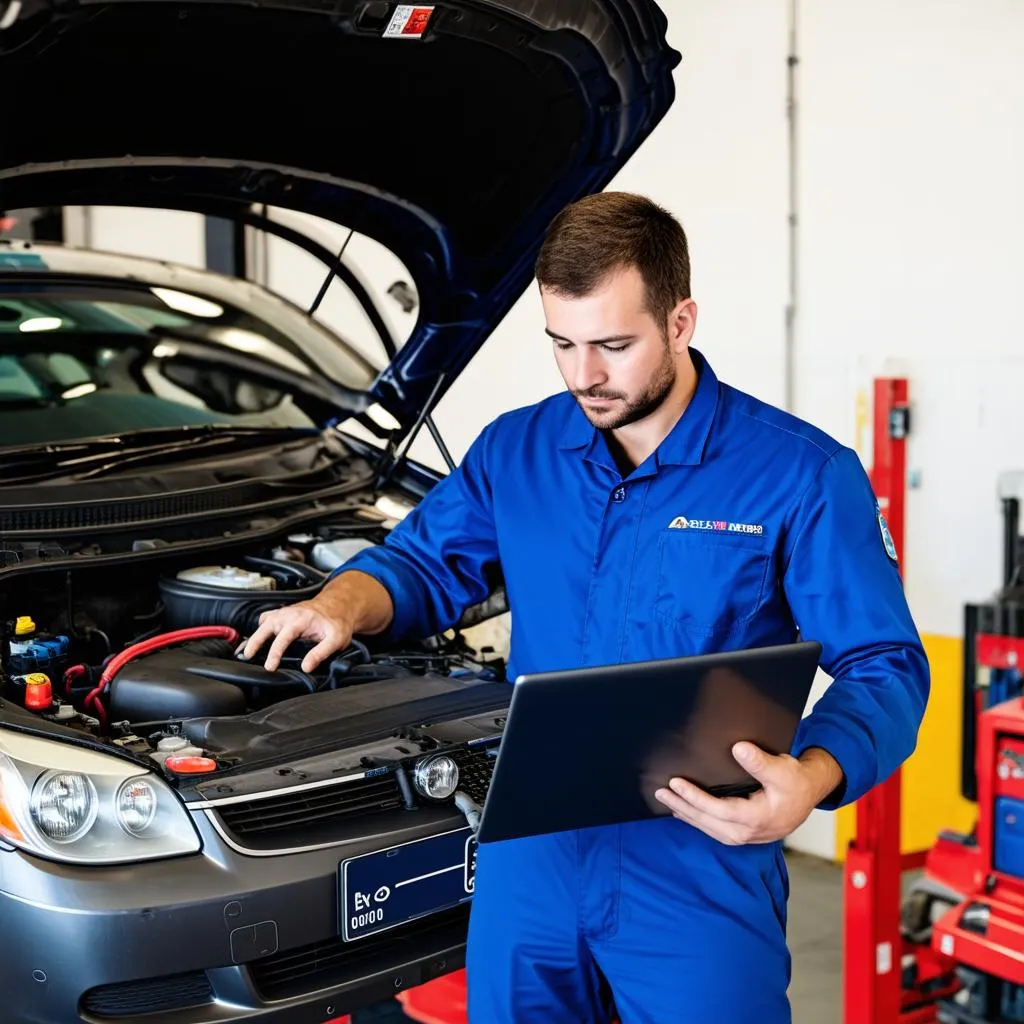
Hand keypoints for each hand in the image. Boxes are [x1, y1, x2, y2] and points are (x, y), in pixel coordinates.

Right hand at [241, 598, 353, 673]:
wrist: (339, 605)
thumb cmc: (337, 622)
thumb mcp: (336, 640)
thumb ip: (321, 653)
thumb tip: (306, 667)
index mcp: (301, 619)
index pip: (283, 638)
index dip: (274, 653)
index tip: (270, 666)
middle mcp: (289, 613)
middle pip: (265, 627)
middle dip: (254, 642)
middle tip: (247, 656)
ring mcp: (285, 612)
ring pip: (263, 622)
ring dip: (254, 635)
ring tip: (247, 651)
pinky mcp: (283, 613)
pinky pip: (266, 619)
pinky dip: (259, 628)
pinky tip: (258, 639)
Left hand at [654, 743, 843, 845]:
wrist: (810, 793)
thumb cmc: (796, 782)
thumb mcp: (782, 769)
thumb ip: (759, 762)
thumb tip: (738, 749)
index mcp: (756, 818)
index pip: (717, 809)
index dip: (695, 797)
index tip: (675, 784)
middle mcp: (748, 831)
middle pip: (707, 821)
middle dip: (682, 807)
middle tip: (660, 792)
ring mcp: (746, 835)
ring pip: (709, 828)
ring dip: (687, 814)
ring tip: (666, 800)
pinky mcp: (744, 832)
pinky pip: (715, 829)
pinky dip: (698, 820)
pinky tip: (685, 811)